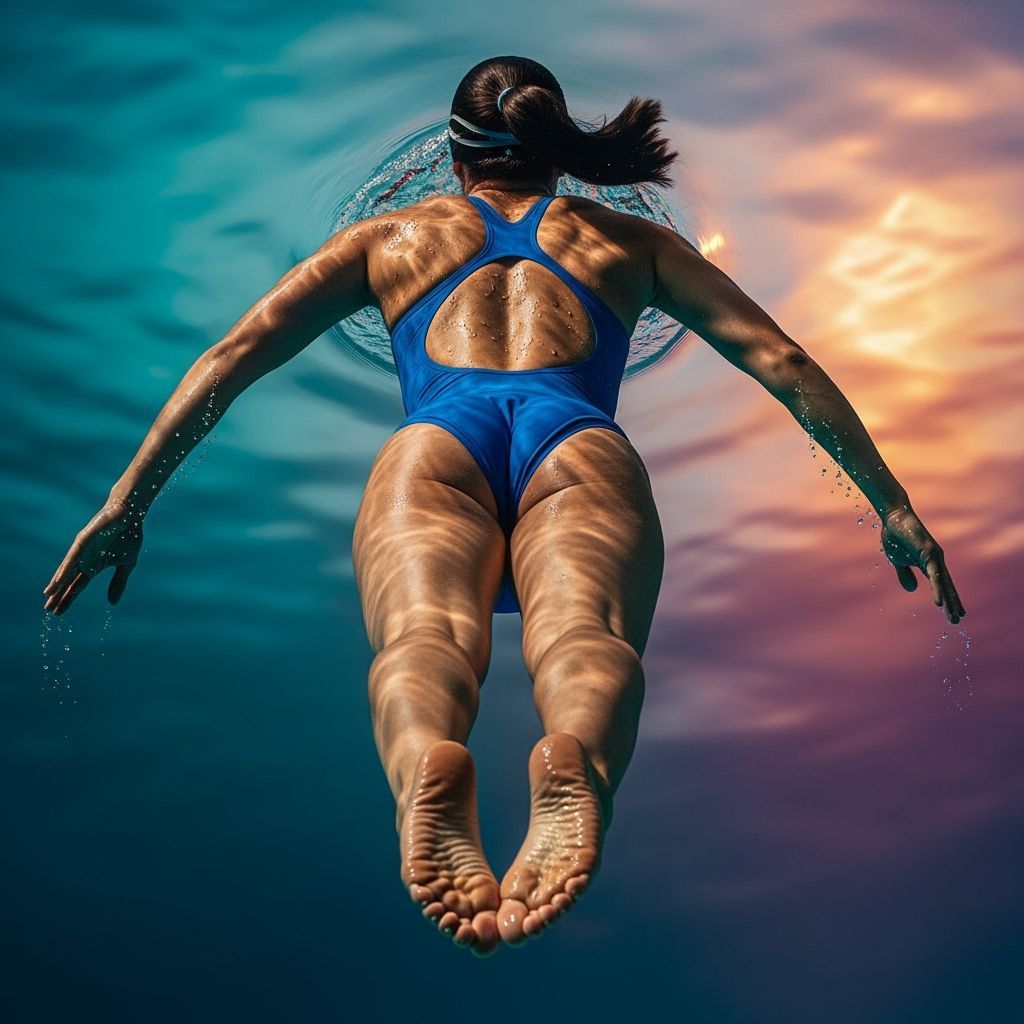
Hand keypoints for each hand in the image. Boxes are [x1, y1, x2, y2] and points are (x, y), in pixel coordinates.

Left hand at [43, 502, 143, 615]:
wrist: (131, 516)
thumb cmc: (128, 536)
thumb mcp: (126, 565)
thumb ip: (118, 583)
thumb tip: (112, 603)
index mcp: (94, 566)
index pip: (77, 586)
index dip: (68, 599)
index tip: (58, 613)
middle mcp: (84, 560)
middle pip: (68, 581)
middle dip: (58, 595)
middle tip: (48, 609)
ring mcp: (82, 550)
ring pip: (67, 570)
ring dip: (57, 582)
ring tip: (48, 595)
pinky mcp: (84, 541)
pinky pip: (73, 557)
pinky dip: (65, 569)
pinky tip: (59, 580)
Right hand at [881, 507, 964, 623]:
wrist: (893, 517)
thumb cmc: (895, 536)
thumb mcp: (897, 561)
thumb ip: (905, 574)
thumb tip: (913, 591)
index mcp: (929, 564)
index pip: (942, 585)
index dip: (949, 599)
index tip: (955, 613)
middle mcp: (937, 561)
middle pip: (947, 586)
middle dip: (953, 604)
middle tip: (958, 620)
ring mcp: (935, 557)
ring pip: (943, 584)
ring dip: (949, 601)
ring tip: (954, 617)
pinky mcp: (929, 553)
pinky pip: (934, 576)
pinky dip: (937, 590)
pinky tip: (939, 603)